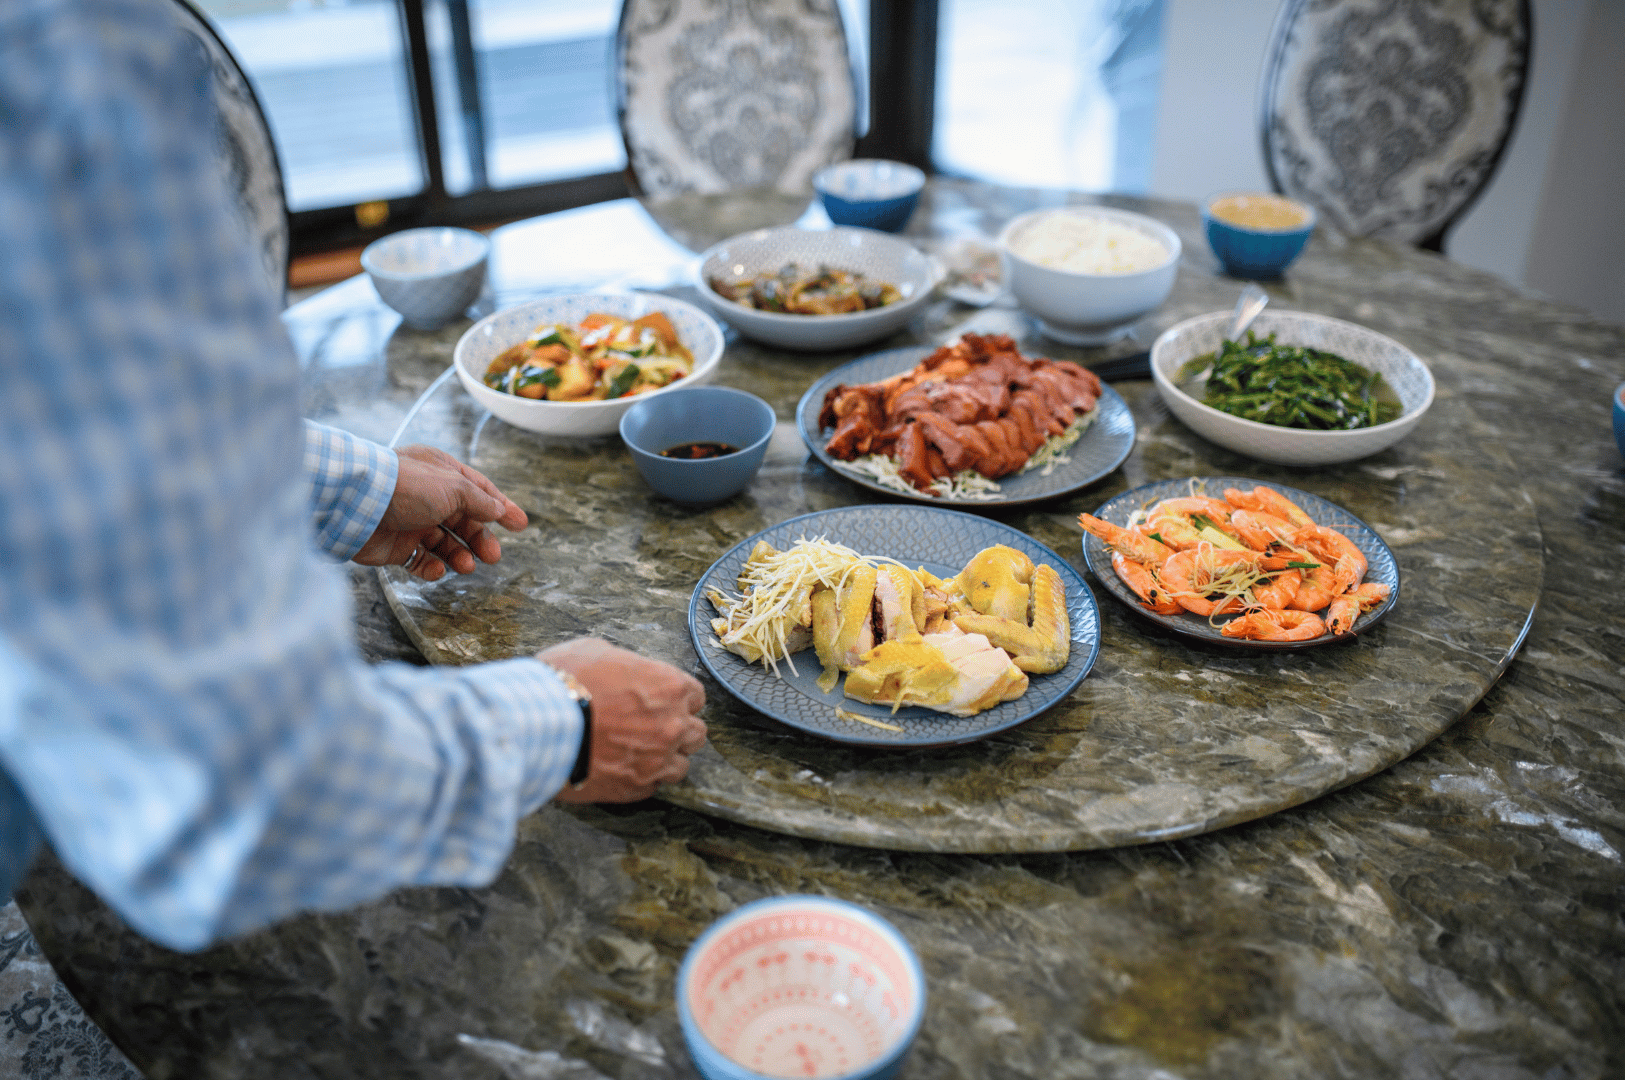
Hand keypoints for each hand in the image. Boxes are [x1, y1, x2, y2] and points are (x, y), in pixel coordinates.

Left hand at [354, 445, 527, 579]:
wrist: (357, 504)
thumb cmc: (407, 486)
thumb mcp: (454, 487)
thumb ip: (479, 501)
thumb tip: (498, 510)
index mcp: (441, 473)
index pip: (478, 490)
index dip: (500, 507)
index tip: (520, 525)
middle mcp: (427, 496)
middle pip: (463, 521)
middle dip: (480, 539)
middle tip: (493, 556)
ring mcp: (410, 521)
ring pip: (444, 543)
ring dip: (459, 555)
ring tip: (466, 565)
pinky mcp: (395, 546)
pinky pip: (420, 561)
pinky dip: (431, 568)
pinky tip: (438, 570)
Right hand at [539, 638, 706, 803]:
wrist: (536, 724)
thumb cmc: (564, 682)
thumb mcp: (596, 652)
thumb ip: (624, 666)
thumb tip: (623, 672)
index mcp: (669, 687)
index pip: (696, 696)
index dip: (678, 699)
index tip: (664, 702)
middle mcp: (673, 724)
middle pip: (696, 732)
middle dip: (678, 729)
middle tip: (653, 728)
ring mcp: (657, 759)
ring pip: (681, 765)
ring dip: (665, 758)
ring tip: (639, 753)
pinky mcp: (636, 787)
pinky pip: (654, 786)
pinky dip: (642, 779)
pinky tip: (622, 769)